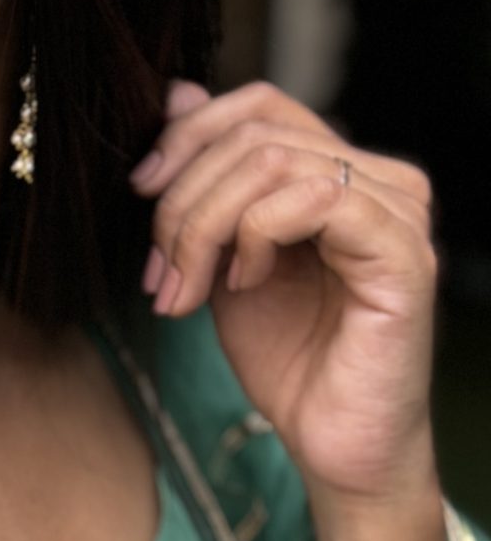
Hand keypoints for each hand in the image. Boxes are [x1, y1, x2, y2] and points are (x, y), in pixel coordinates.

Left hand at [129, 79, 440, 529]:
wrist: (333, 447)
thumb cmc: (289, 362)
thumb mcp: (223, 261)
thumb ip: (208, 185)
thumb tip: (178, 93)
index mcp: (341, 174)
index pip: (262, 105)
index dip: (189, 135)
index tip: (140, 191)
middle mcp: (380, 180)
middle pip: (258, 129)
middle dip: (184, 196)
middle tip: (158, 269)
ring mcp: (396, 212)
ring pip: (274, 160)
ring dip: (204, 224)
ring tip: (185, 289)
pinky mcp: (400, 252)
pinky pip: (313, 199)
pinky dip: (255, 235)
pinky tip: (243, 284)